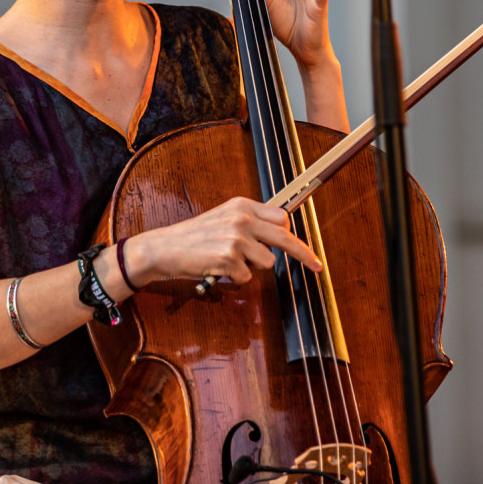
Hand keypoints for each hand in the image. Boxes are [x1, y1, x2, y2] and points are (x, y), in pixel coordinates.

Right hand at [125, 197, 321, 285]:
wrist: (165, 248)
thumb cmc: (194, 237)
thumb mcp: (224, 219)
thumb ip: (250, 223)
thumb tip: (278, 235)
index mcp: (242, 205)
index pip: (281, 217)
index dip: (293, 234)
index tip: (307, 247)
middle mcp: (242, 218)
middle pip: (285, 237)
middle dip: (304, 254)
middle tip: (317, 266)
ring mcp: (236, 238)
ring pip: (267, 262)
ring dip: (252, 267)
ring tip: (230, 261)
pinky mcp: (228, 258)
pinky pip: (247, 277)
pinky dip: (235, 278)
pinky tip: (219, 269)